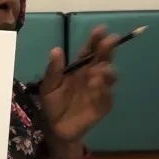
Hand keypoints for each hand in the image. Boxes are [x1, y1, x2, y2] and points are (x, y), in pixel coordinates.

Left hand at [39, 26, 118, 158]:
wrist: (55, 128)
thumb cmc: (52, 104)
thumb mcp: (48, 86)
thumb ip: (53, 70)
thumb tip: (56, 50)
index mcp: (79, 68)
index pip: (89, 51)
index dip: (95, 40)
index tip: (100, 29)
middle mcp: (92, 76)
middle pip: (104, 59)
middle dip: (108, 49)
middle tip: (109, 42)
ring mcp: (100, 90)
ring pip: (110, 76)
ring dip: (107, 70)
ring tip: (97, 70)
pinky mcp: (103, 105)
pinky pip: (108, 96)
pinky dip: (105, 90)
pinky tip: (97, 85)